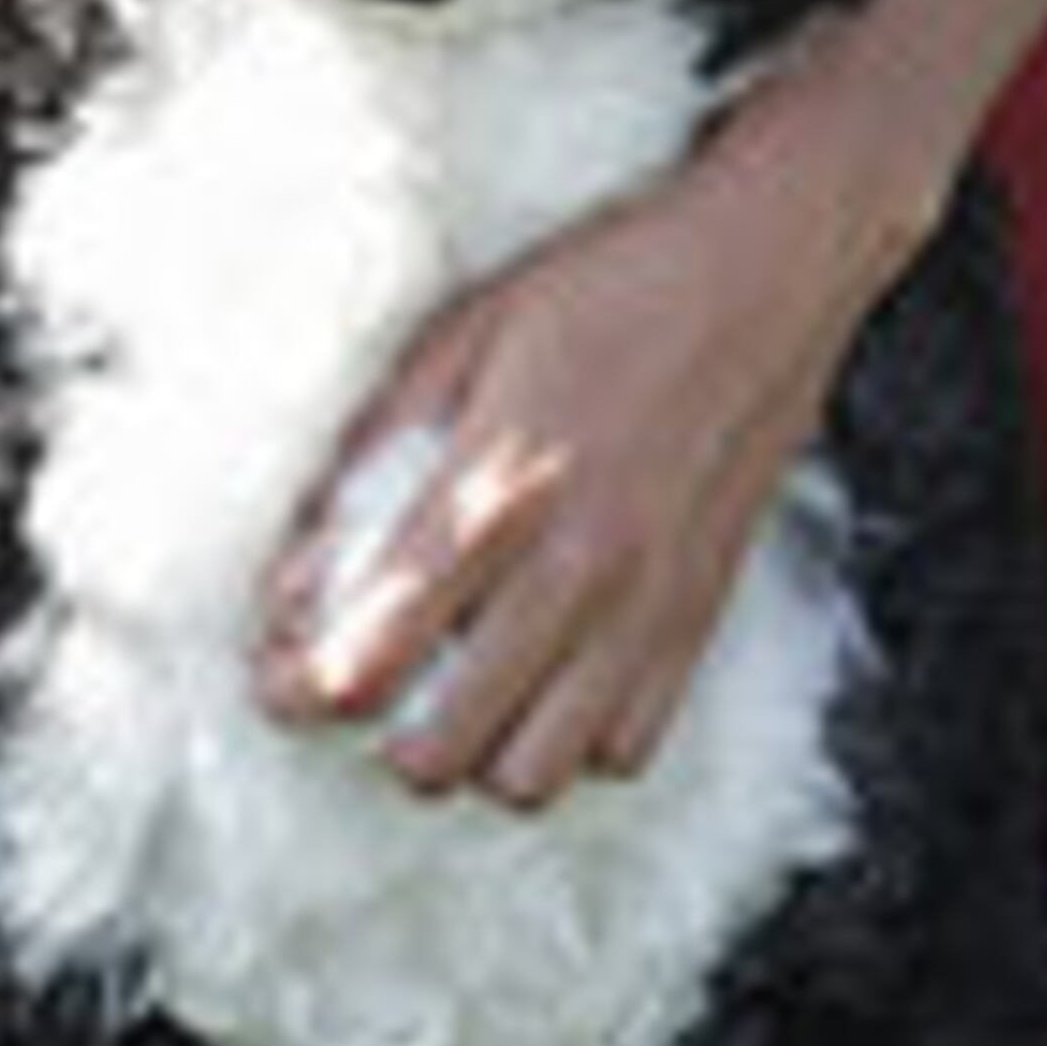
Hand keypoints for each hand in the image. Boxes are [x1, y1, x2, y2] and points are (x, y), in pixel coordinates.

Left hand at [259, 104, 887, 817]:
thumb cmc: (606, 286)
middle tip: (368, 684)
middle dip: (378, 736)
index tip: (278, 678)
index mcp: (498, 488)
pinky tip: (546, 676)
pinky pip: (624, 750)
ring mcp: (646, 604)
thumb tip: (293, 575)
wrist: (769, 269)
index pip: (371, 654)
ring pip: (534, 776)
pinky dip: (571, 740)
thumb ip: (371, 458)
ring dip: (479, 752)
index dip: (298, 689)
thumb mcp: (461, 338)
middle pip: (441, 751)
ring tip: (460, 690)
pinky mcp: (701, 616)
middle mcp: (577, 566)